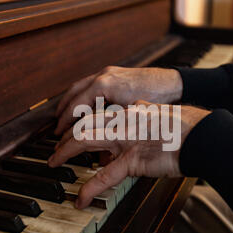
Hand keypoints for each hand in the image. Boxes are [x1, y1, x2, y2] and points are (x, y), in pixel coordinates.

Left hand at [49, 100, 210, 208]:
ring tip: (54, 162)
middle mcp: (123, 121)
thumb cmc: (185, 128)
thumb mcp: (157, 119)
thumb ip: (138, 124)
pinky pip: (104, 176)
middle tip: (55, 147)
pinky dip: (89, 189)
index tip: (71, 131)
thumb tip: (127, 133)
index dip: (79, 123)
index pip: (96, 114)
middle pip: (84, 124)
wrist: (202, 135)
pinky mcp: (133, 160)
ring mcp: (126, 139)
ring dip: (65, 152)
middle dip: (65, 136)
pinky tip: (80, 200)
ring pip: (85, 140)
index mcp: (129, 111)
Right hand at [54, 66, 182, 134]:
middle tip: (57, 125)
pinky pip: (93, 83)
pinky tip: (87, 106)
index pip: (76, 105)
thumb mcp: (131, 119)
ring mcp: (110, 72)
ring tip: (66, 115)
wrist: (174, 84)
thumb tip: (102, 159)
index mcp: (103, 85)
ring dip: (72, 101)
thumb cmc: (155, 99)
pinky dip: (86, 95)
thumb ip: (113, 136)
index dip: (65, 121)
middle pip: (73, 92)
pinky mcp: (117, 73)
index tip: (59, 133)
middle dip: (63, 109)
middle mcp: (103, 76)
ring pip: (82, 86)